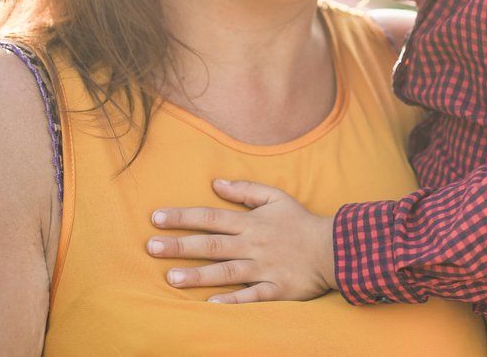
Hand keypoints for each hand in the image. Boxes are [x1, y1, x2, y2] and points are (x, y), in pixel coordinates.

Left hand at [147, 178, 336, 302]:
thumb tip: (216, 182)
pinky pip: (252, 297)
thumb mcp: (277, 197)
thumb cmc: (301, 223)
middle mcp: (254, 245)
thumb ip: (246, 190)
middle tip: (151, 247)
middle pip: (213, 244)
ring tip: (171, 278)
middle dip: (181, 245)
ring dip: (199, 274)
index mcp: (252, 223)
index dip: (183, 217)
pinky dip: (232, 301)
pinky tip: (210, 305)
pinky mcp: (276, 289)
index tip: (156, 217)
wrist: (335, 247)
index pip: (212, 217)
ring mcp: (264, 268)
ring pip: (227, 271)